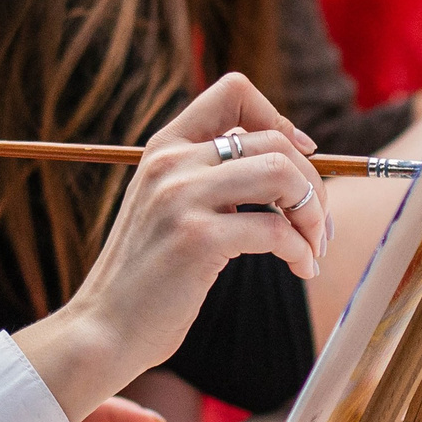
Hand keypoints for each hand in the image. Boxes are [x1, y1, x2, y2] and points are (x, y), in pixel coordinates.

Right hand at [12, 75, 326, 421]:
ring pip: (283, 174)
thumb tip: (285, 158)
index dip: (279, 119)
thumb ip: (209, 176)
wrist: (103, 330)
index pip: (234, 92)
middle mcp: (171, 162)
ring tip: (314, 246)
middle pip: (274, 139)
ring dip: (314, 212)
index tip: (301, 156)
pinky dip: (301, 250)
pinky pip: (277, 229)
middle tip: (318, 224)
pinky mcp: (197, 239)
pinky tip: (301, 269)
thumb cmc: (148, 276)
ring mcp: (182, 198)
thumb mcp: (168, 206)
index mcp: (164, 147)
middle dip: (312, 181)